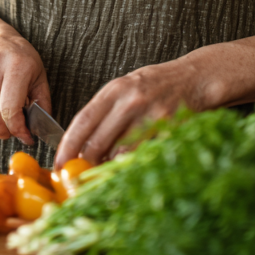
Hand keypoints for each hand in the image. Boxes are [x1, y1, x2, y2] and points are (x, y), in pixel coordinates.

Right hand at [0, 31, 51, 144]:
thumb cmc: (20, 56)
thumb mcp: (39, 74)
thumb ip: (42, 102)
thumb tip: (41, 129)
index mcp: (16, 66)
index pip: (10, 109)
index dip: (19, 129)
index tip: (27, 137)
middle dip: (6, 132)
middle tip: (17, 131)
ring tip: (9, 118)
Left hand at [54, 55, 203, 167]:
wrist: (195, 77)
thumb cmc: (157, 85)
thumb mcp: (126, 89)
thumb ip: (107, 112)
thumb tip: (85, 146)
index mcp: (114, 90)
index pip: (82, 120)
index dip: (67, 145)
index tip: (58, 163)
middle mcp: (129, 101)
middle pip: (98, 141)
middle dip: (86, 164)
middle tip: (80, 177)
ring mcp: (150, 115)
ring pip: (120, 153)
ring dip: (110, 167)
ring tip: (107, 173)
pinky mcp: (168, 129)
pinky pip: (144, 155)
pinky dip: (135, 164)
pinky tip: (133, 166)